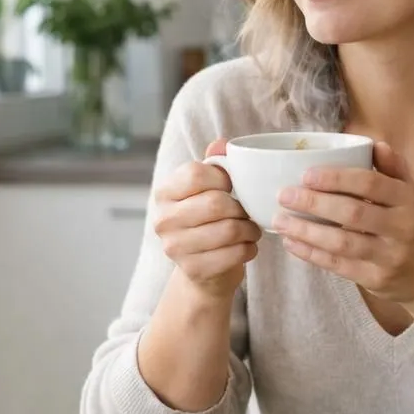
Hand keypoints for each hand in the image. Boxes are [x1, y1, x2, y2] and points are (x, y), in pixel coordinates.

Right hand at [152, 138, 261, 298]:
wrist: (204, 270)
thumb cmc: (209, 221)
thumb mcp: (209, 189)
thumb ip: (215, 164)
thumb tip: (222, 143)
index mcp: (164, 192)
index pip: (196, 174)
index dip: (224, 178)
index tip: (232, 188)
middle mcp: (163, 219)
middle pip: (215, 203)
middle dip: (241, 208)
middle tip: (247, 212)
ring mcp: (174, 247)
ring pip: (229, 230)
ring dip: (249, 229)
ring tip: (250, 229)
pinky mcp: (192, 270)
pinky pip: (234, 254)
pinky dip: (249, 249)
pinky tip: (247, 246)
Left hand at [274, 141, 413, 305]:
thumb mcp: (413, 196)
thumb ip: (394, 169)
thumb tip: (373, 142)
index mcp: (409, 200)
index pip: (371, 183)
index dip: (337, 178)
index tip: (307, 174)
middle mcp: (402, 228)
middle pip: (353, 213)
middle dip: (315, 203)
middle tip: (285, 195)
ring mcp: (389, 257)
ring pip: (342, 242)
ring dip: (307, 231)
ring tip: (280, 221)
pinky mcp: (376, 280)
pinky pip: (339, 265)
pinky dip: (312, 254)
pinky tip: (292, 243)